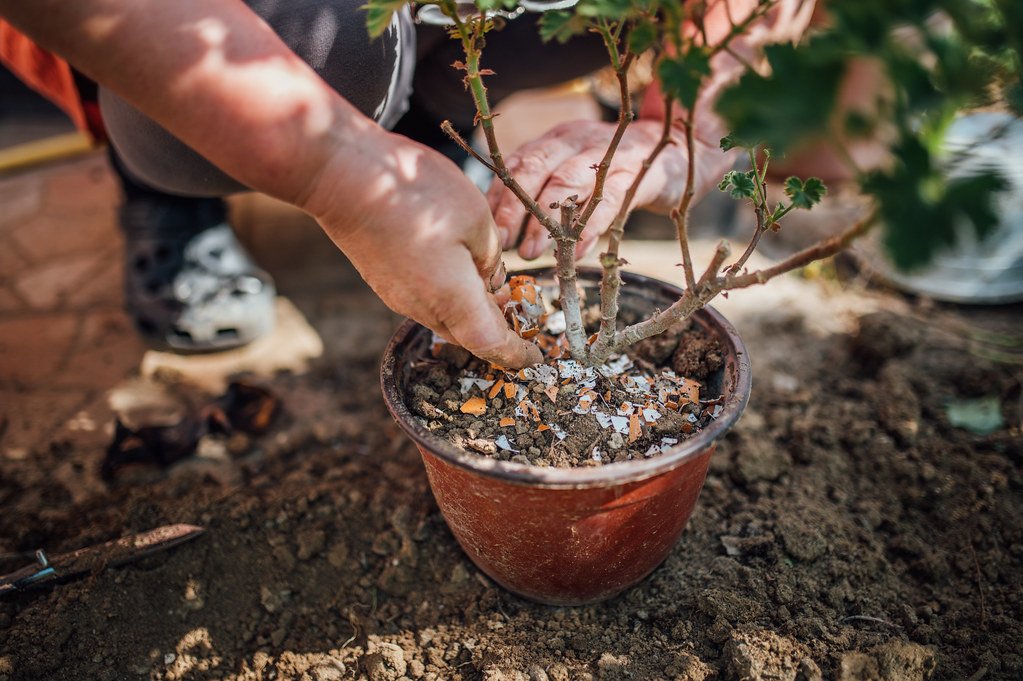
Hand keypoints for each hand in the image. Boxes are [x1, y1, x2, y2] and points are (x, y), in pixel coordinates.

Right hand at [308, 130, 542, 368]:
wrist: (341, 176)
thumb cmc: (414, 192)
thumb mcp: (477, 217)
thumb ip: (492, 257)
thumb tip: (491, 277)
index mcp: (454, 301)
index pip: (493, 345)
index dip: (517, 354)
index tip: (535, 356)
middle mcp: (424, 308)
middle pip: (469, 335)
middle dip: (499, 330)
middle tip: (522, 312)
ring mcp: (398, 296)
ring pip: (447, 318)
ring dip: (473, 310)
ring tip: (495, 286)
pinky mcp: (383, 280)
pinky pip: (426, 300)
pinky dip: (451, 296)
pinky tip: (460, 269)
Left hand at [487, 119, 690, 259]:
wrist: (676, 154)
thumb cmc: (613, 169)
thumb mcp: (574, 170)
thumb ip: (543, 189)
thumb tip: (504, 230)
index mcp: (555, 140)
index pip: (518, 163)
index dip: (500, 197)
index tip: (488, 232)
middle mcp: (576, 140)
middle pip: (536, 170)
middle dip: (515, 209)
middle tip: (504, 245)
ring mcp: (608, 154)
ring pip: (568, 183)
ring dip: (547, 220)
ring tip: (532, 252)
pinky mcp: (639, 173)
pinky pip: (610, 199)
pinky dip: (591, 225)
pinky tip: (578, 250)